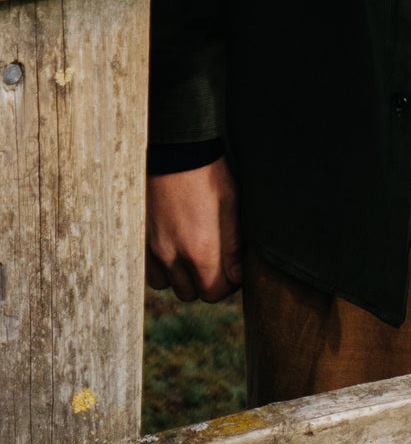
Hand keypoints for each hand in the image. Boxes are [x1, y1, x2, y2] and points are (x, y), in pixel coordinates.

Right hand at [145, 158, 243, 301]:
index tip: (232, 270)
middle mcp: (172, 255)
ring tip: (193, 253)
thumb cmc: (208, 175)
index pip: (213, 293)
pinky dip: (163, 268)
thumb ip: (234, 246)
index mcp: (200, 249)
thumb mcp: (231, 205)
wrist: (173, 150)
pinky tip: (174, 248)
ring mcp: (152, 249)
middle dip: (205, 282)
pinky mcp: (139, 240)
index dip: (227, 284)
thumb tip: (237, 277)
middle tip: (215, 260)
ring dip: (183, 276)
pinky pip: (150, 271)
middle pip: (191, 293)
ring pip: (169, 285)